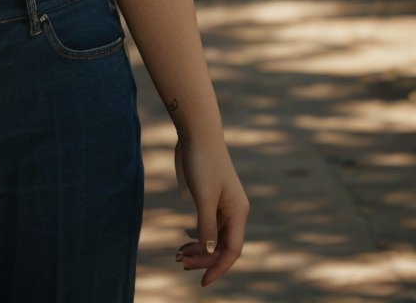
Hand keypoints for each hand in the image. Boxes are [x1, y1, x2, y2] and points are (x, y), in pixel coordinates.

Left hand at [173, 136, 248, 286]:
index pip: (231, 250)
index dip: (218, 267)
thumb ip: (207, 225)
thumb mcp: (203, 196)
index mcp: (238, 212)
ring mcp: (225, 203)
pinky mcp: (213, 196)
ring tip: (178, 254)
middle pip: (222, 245)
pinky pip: (209, 224)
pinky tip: (185, 240)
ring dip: (199, 248)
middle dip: (203, 258)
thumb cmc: (202, 162)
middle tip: (179, 262)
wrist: (198, 132)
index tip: (202, 282)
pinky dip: (198, 234)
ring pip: (215, 235)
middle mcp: (235, 210)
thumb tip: (209, 251)